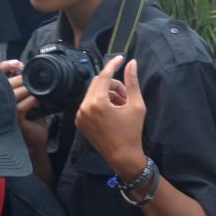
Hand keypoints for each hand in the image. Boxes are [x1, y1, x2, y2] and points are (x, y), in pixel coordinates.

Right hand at [1, 59, 49, 152]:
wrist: (36, 140)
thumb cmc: (32, 119)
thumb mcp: (28, 98)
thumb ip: (25, 87)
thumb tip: (28, 72)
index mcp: (1, 94)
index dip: (5, 66)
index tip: (18, 63)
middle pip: (5, 83)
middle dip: (21, 79)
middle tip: (32, 81)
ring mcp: (4, 111)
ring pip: (12, 94)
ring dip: (27, 90)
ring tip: (36, 93)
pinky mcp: (13, 120)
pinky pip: (20, 106)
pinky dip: (31, 102)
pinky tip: (37, 103)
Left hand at [76, 56, 147, 179]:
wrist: (123, 157)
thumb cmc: (132, 132)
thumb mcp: (136, 106)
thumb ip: (132, 83)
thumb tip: (132, 63)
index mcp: (98, 103)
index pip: (104, 75)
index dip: (113, 64)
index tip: (121, 58)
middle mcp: (84, 107)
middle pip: (98, 82)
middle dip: (113, 85)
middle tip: (126, 96)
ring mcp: (80, 115)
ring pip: (93, 92)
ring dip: (107, 94)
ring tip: (120, 107)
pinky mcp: (79, 121)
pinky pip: (88, 104)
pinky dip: (100, 104)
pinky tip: (112, 114)